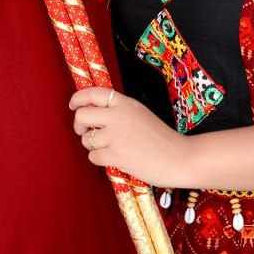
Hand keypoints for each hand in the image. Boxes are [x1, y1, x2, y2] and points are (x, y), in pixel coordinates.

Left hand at [69, 87, 188, 187]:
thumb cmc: (162, 138)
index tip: (73, 105)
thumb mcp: (141, 114)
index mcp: (125, 103)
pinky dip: (100, 160)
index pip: (93, 93)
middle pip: (81, 115)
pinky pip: (93, 156)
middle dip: (79, 126)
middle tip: (85, 132)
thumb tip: (94, 114)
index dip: (78, 98)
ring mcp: (116, 136)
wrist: (179, 157)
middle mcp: (118, 116)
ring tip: (110, 148)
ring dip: (93, 146)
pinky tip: (115, 159)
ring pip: (86, 139)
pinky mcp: (116, 155)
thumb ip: (120, 111)